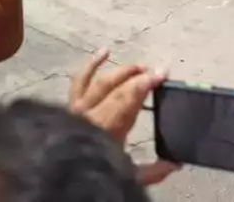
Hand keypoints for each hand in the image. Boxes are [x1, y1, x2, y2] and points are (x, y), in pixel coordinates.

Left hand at [68, 49, 177, 186]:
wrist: (57, 181)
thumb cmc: (93, 175)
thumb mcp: (127, 176)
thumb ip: (153, 171)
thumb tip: (176, 163)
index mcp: (106, 129)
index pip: (128, 98)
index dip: (146, 84)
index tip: (162, 74)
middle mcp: (90, 114)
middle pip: (117, 89)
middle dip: (139, 77)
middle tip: (157, 72)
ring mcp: (76, 108)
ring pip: (101, 82)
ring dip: (121, 72)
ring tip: (139, 66)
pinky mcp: (69, 106)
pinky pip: (79, 81)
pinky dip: (91, 65)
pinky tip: (104, 51)